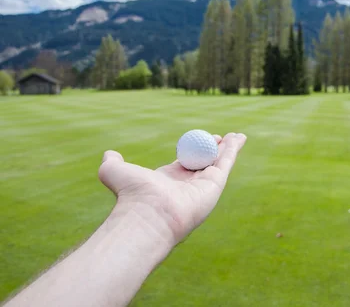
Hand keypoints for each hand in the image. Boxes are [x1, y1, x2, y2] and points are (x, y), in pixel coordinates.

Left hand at [98, 133, 246, 245]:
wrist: (147, 214)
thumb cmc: (131, 195)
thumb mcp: (115, 172)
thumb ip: (112, 163)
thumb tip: (109, 154)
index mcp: (169, 180)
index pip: (186, 162)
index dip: (193, 149)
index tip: (199, 137)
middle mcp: (188, 185)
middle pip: (205, 162)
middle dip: (214, 149)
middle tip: (220, 137)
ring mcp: (203, 186)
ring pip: (219, 162)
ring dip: (228, 148)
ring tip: (238, 136)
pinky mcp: (215, 186)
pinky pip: (226, 163)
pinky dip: (233, 150)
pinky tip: (239, 138)